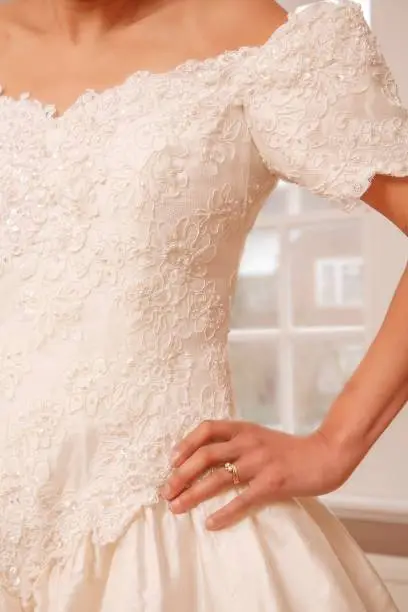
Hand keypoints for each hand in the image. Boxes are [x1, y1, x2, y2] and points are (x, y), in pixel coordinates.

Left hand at [160, 419, 351, 530]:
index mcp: (244, 428)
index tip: (172, 461)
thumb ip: (236, 441)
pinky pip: (242, 500)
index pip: (207, 428)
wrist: (325, 454)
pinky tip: (211, 523)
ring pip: (218, 478)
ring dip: (193, 494)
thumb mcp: (259, 436)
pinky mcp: (272, 483)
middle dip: (181, 474)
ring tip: (177, 508)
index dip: (186, 444)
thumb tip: (205, 457)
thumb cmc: (290, 449)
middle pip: (205, 455)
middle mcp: (248, 442)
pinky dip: (224, 513)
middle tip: (166, 492)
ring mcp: (260, 462)